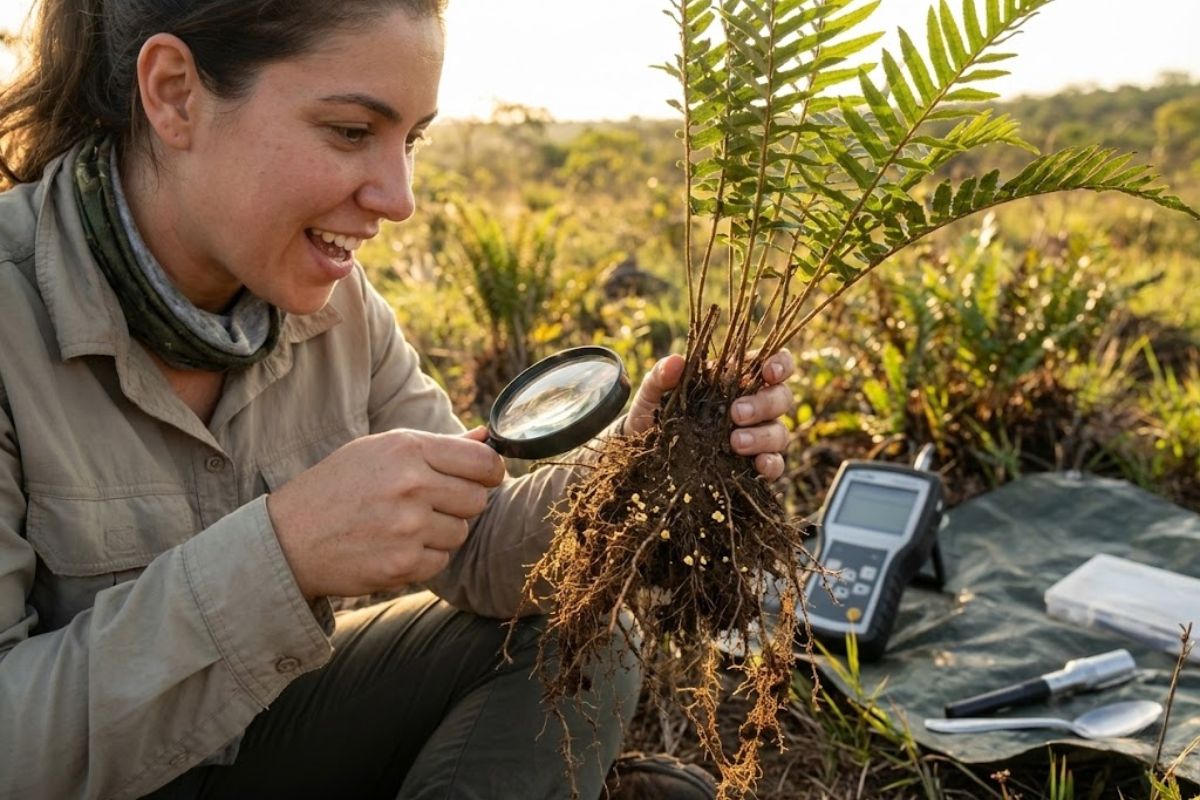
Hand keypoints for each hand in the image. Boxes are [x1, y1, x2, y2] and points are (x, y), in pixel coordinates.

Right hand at [267, 427, 505, 598]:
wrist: (288, 538)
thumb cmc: (337, 487)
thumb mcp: (379, 451)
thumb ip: (439, 446)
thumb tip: (487, 438)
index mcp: (407, 449)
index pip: (482, 461)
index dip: (491, 471)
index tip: (485, 477)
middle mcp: (411, 485)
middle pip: (478, 499)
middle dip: (462, 503)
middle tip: (431, 503)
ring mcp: (407, 528)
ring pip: (461, 532)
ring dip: (442, 532)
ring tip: (404, 524)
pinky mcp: (402, 565)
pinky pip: (440, 561)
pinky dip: (424, 557)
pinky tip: (394, 546)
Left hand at [624, 350, 794, 479]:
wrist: (643, 458)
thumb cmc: (654, 416)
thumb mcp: (652, 395)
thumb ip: (661, 376)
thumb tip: (676, 361)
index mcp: (734, 380)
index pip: (771, 364)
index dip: (780, 364)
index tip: (768, 372)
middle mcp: (753, 406)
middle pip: (781, 398)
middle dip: (765, 403)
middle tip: (736, 413)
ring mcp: (756, 437)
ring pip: (780, 432)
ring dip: (763, 436)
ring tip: (735, 443)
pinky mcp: (753, 466)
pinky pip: (776, 465)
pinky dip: (772, 464)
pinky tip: (758, 466)